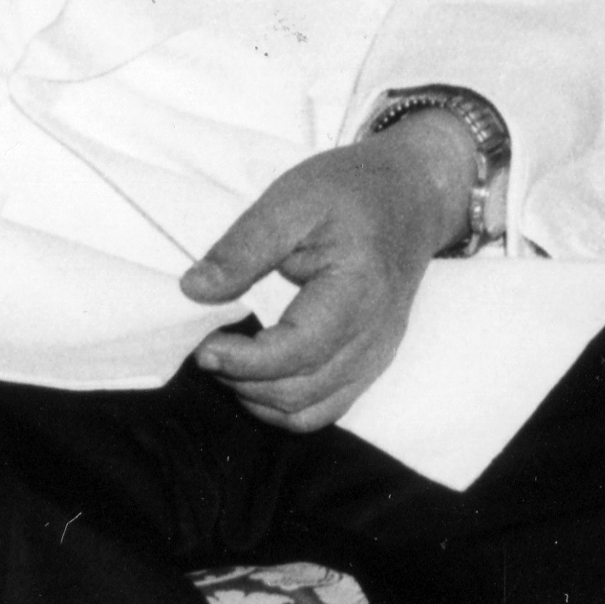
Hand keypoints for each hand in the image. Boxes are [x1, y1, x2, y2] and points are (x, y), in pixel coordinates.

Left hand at [175, 107, 485, 432]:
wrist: (410, 196)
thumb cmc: (351, 191)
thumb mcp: (291, 201)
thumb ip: (243, 248)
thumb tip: (194, 289)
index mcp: (357, 293)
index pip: (297, 352)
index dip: (244, 362)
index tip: (202, 348)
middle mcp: (374, 337)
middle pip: (301, 392)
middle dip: (242, 381)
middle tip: (205, 349)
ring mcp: (376, 355)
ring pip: (311, 412)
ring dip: (259, 398)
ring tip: (228, 361)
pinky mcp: (371, 363)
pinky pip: (326, 407)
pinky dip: (284, 402)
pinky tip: (256, 373)